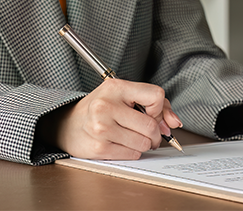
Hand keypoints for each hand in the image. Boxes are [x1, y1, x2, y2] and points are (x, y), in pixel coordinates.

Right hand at [39, 78, 182, 159]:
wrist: (69, 124)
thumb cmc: (103, 108)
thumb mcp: (127, 96)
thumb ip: (157, 105)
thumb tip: (174, 123)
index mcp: (116, 87)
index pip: (156, 96)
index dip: (160, 109)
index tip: (153, 113)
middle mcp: (106, 106)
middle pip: (151, 125)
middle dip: (156, 133)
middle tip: (151, 134)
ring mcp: (101, 127)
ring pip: (143, 142)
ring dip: (145, 144)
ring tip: (135, 137)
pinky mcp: (98, 148)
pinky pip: (132, 154)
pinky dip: (133, 152)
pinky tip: (123, 143)